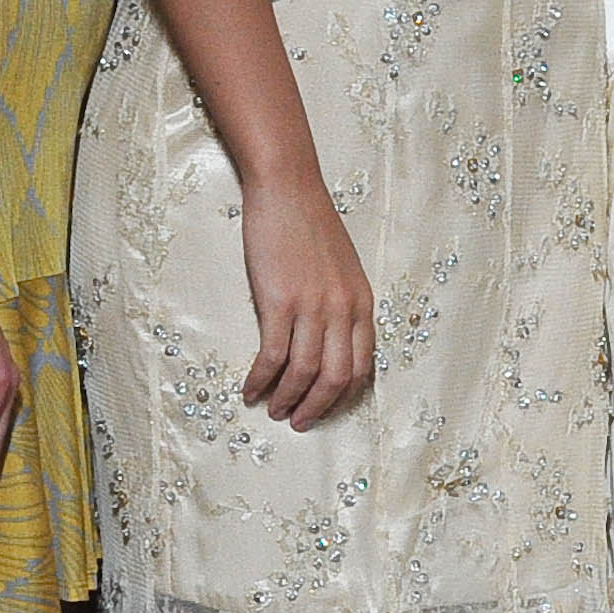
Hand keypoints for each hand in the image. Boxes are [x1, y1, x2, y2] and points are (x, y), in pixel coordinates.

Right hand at [237, 172, 373, 428]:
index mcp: (362, 303)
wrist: (288, 190)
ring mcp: (312, 307)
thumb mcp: (343, 269)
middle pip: (337, 378)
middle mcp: (343, 309)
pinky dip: (261, 380)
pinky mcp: (279, 302)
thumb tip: (330, 343)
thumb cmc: (311, 226)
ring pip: (304, 373)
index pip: (363, 366)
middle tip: (299, 422)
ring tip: (273, 411)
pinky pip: (273, 356)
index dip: (343, 396)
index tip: (326, 408)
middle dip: (318, 408)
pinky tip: (250, 390)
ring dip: (288, 399)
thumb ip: (342, 305)